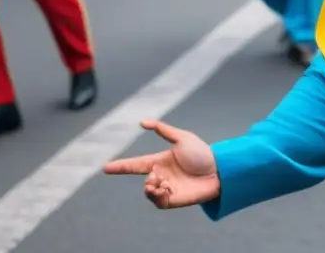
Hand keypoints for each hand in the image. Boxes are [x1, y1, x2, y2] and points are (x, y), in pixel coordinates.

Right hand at [103, 120, 219, 208]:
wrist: (219, 171)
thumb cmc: (202, 153)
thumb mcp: (183, 138)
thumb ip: (163, 130)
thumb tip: (142, 122)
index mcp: (160, 161)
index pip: (136, 164)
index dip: (121, 166)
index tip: (106, 167)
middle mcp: (161, 175)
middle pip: (143, 179)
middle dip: (148, 178)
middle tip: (157, 176)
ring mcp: (166, 188)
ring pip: (148, 191)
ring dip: (152, 186)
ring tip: (163, 183)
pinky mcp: (172, 200)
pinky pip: (157, 201)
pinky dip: (158, 195)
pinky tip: (168, 189)